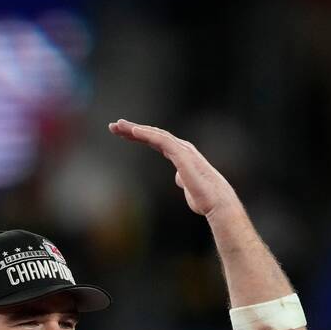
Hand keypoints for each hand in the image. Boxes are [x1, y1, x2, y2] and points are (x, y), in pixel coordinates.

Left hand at [108, 119, 241, 220]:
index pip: (156, 141)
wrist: (216, 203)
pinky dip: (147, 134)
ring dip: (135, 129)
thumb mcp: (188, 188)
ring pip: (155, 134)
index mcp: (180, 155)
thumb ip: (182, 179)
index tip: (123, 134)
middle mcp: (181, 148)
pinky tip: (133, 131)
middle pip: (153, 134)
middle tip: (114, 126)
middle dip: (132, 130)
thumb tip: (178, 178)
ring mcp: (182, 150)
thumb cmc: (204, 198)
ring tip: (118, 126)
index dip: (139, 136)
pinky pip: (161, 140)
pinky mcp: (182, 154)